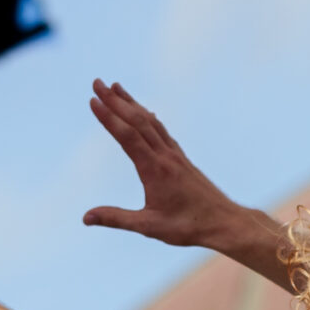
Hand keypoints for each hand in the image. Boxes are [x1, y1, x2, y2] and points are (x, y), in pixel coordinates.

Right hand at [83, 80, 245, 249]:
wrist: (223, 222)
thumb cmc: (187, 227)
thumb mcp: (148, 226)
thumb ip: (116, 218)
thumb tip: (86, 217)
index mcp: (155, 169)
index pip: (127, 137)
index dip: (109, 118)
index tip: (93, 101)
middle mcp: (165, 156)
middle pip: (137, 121)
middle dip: (115, 100)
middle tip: (96, 83)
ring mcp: (175, 155)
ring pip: (150, 121)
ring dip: (131, 103)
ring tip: (115, 87)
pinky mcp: (181, 158)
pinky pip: (161, 130)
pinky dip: (147, 116)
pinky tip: (143, 112)